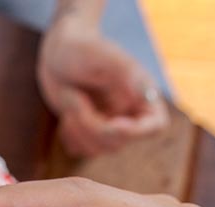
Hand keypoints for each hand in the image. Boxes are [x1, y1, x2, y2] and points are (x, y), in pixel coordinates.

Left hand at [37, 11, 167, 156]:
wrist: (58, 50)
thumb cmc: (82, 47)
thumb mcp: (105, 57)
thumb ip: (128, 74)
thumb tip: (150, 94)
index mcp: (142, 95)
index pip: (156, 127)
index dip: (136, 132)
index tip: (113, 122)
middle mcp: (129, 113)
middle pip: (118, 142)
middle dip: (90, 123)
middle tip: (73, 94)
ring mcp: (109, 126)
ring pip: (97, 150)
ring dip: (76, 125)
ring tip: (68, 94)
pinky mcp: (88, 133)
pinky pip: (80, 150)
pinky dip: (68, 134)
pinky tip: (65, 111)